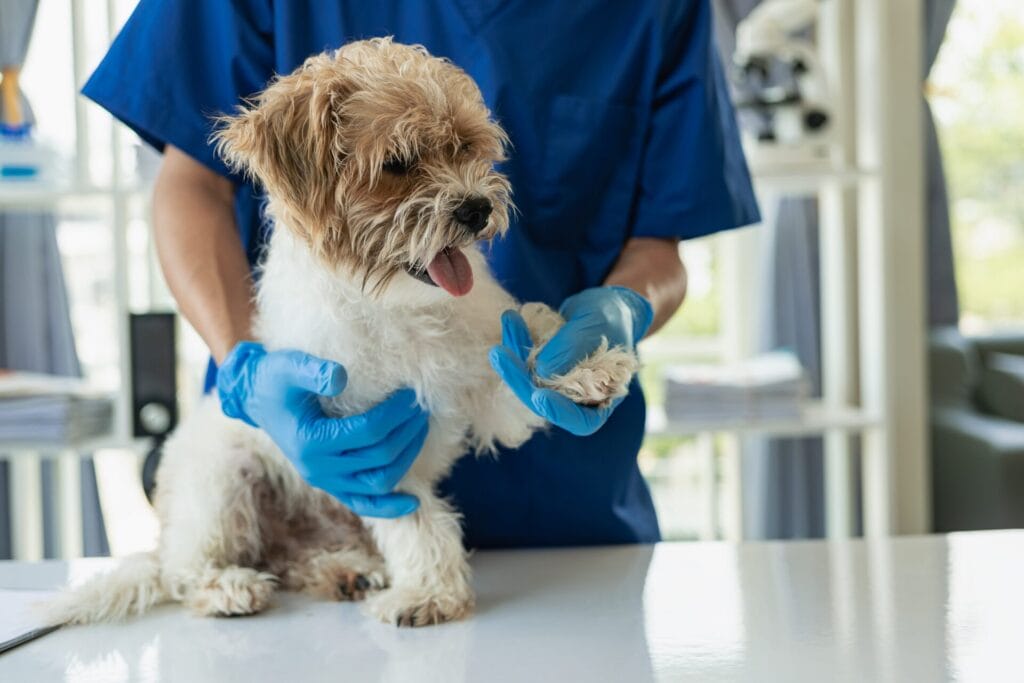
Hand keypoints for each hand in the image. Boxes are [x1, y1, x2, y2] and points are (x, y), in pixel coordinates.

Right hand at [217, 342, 427, 517]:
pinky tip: (414, 502)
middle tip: (421, 408)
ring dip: (407, 458)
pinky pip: (364, 504)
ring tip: (420, 429)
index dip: (395, 414)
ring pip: (378, 482)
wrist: (258, 399)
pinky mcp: (332, 485)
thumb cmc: (275, 379)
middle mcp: (318, 469)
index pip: (368, 432)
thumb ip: (312, 371)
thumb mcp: (288, 366)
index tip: (411, 395)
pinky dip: (390, 506)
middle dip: (407, 432)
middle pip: (379, 457)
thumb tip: (340, 377)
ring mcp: (325, 481)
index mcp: (310, 442)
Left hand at [489, 286, 652, 435]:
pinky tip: (511, 318)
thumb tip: (541, 369)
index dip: (559, 412)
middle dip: (520, 378)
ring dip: (514, 353)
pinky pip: (525, 361)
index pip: (582, 421)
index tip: (540, 397)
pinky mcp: (543, 368)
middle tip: (499, 354)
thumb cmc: (613, 317)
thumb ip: (575, 346)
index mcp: (603, 400)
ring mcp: (558, 384)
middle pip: (545, 401)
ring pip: (529, 380)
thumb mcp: (599, 324)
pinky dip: (517, 340)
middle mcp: (578, 399)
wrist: (608, 305)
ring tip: (510, 319)